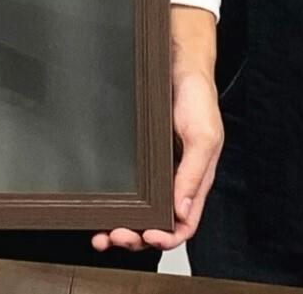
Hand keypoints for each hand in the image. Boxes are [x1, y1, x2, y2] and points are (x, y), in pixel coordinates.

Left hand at [93, 6, 222, 253]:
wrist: (177, 64)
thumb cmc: (198, 99)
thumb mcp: (204, 137)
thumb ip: (193, 175)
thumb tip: (182, 212)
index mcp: (194, 182)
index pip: (183, 224)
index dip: (166, 239)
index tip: (147, 238)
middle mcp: (174, 181)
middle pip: (156, 224)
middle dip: (135, 237)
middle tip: (114, 236)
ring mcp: (155, 171)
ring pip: (139, 211)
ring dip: (121, 226)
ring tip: (101, 233)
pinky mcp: (139, 158)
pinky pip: (128, 188)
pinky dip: (114, 203)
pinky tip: (99, 208)